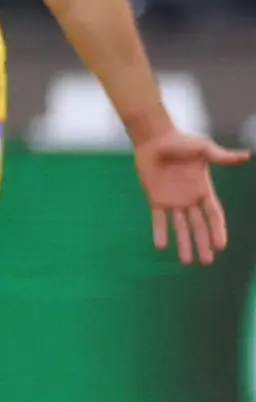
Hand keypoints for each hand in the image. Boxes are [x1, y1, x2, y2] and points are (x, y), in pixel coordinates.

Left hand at [135, 124, 247, 264]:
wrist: (155, 138)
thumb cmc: (181, 141)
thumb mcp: (204, 149)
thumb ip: (222, 157)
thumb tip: (246, 156)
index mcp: (204, 190)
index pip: (214, 215)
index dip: (218, 231)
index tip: (221, 247)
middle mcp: (190, 199)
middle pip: (199, 226)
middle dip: (203, 244)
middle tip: (206, 262)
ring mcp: (173, 200)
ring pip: (180, 227)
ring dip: (183, 244)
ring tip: (186, 262)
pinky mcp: (156, 199)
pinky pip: (158, 219)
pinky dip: (160, 232)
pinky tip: (161, 247)